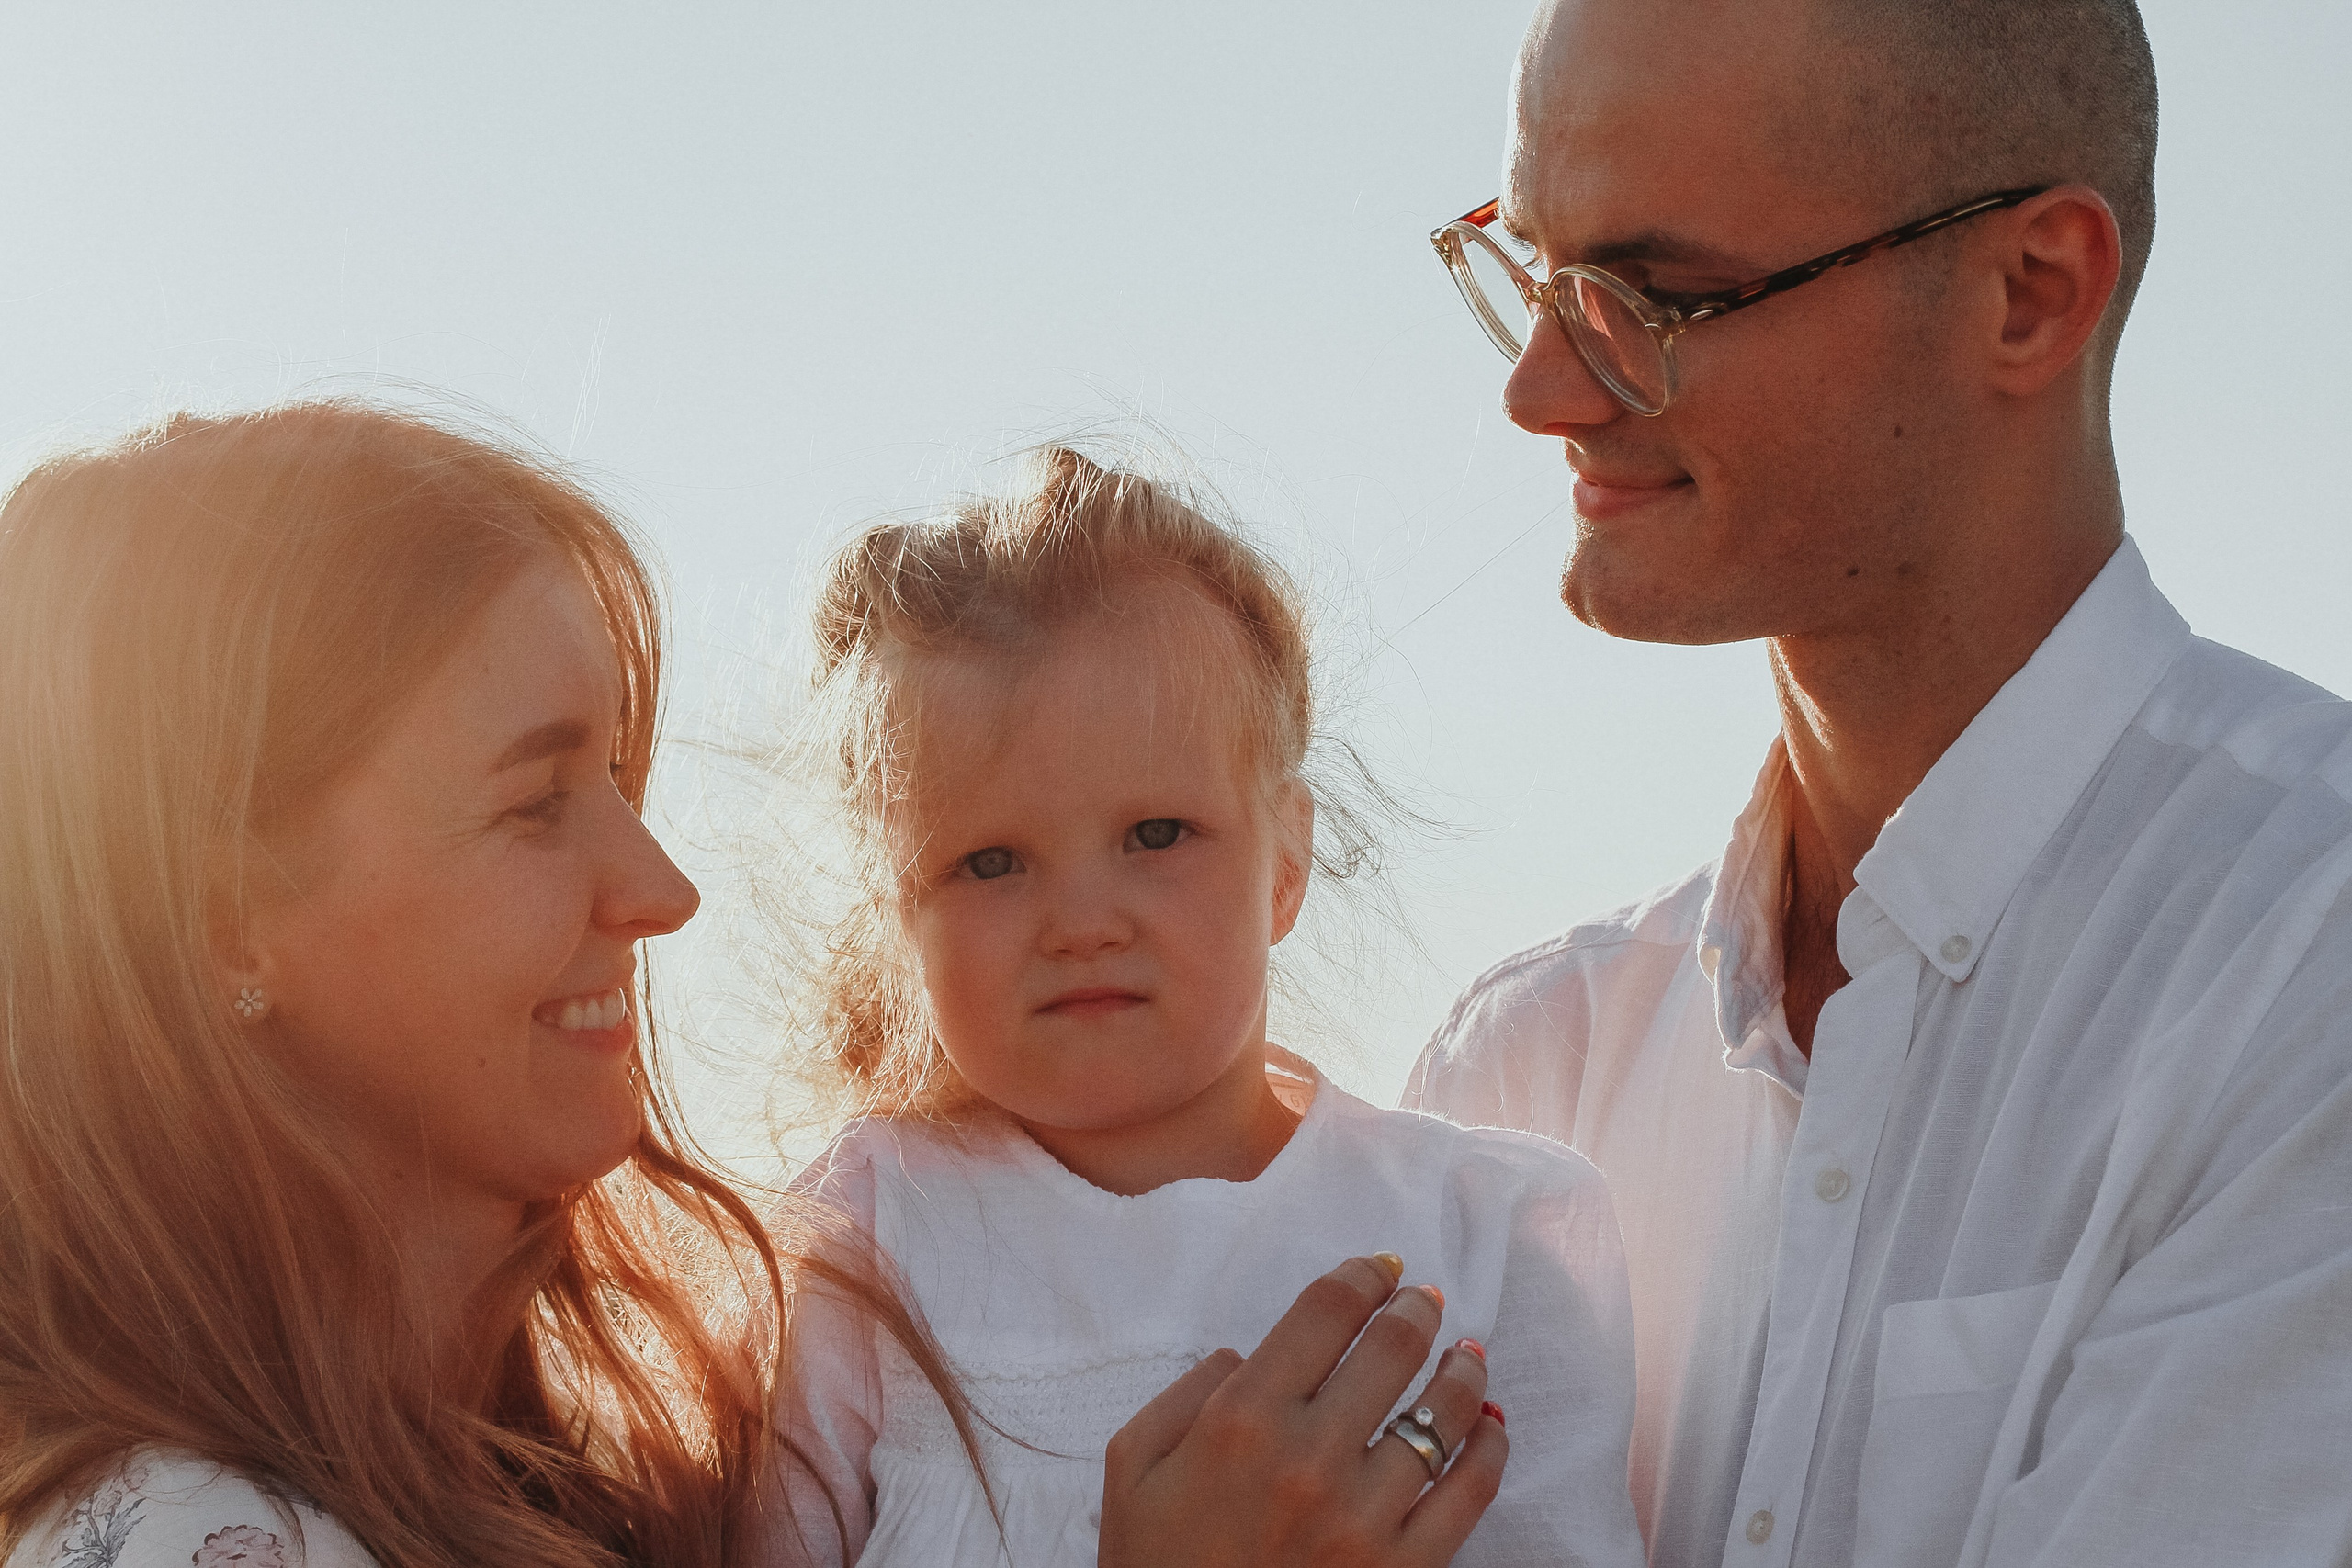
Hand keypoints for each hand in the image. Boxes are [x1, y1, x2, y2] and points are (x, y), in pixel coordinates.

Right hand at [1100, 1253, 1505, 1566]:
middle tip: (1425, 1300)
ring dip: (1462, 1370)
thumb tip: (1249, 1355)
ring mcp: (1363, 1518)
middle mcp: (1310, 1458)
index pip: (1326, 1313)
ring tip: (1465, 1355)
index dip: (1362, 1275)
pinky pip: (1469, 1494)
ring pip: (1442, 1415)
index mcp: (1241, 1420)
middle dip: (1416, 1309)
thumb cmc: (1154, 1565)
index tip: (1379, 1268)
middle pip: (1393, 1348)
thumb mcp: (1132, 1466)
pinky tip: (1488, 1427)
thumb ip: (1186, 1392)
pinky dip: (1490, 1449)